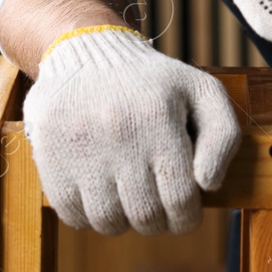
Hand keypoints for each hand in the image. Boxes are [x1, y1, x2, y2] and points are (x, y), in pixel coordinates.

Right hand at [21, 26, 241, 234]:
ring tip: (129, 197)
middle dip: (158, 221)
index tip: (185, 213)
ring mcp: (79, 144)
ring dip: (124, 220)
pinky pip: (72, 214)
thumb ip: (223, 136)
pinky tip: (100, 192)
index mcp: (159, 117)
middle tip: (158, 207)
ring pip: (108, 221)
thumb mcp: (202, 91)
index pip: (180, 199)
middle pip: (145, 216)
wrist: (87, 50)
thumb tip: (207, 184)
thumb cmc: (153, 82)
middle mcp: (118, 131)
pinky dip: (89, 215)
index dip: (187, 218)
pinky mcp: (48, 153)